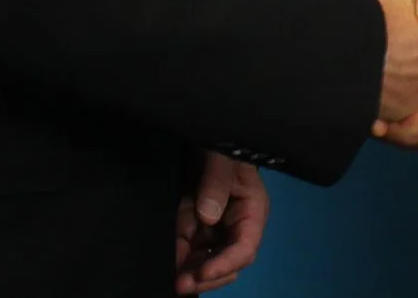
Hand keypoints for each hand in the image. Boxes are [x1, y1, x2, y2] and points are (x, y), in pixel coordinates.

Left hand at [174, 151, 267, 293]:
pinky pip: (187, 249)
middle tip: (182, 284)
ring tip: (171, 279)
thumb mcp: (220, 157)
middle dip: (206, 276)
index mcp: (251, 210)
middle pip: (226, 263)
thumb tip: (208, 217)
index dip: (225, 264)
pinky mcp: (194, 226)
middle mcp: (235, 225)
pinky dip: (177, 259)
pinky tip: (166, 264)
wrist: (201, 135)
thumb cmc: (220, 145)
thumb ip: (216, 183)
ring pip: (205, 262)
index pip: (245, 247)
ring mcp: (214, 228)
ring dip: (189, 273)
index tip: (202, 273)